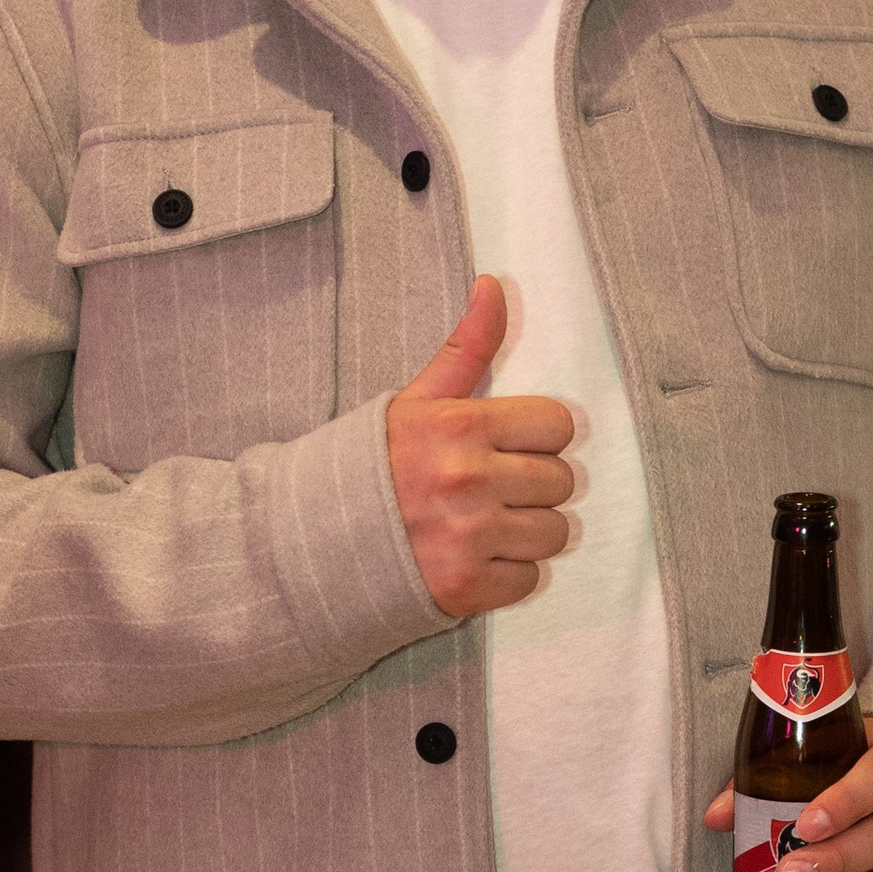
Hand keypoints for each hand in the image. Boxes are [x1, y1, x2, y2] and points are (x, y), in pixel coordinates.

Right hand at [386, 277, 576, 619]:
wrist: (311, 541)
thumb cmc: (370, 466)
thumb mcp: (414, 400)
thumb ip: (466, 347)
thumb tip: (494, 284)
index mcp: (459, 426)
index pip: (558, 425)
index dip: (535, 437)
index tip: (503, 448)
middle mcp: (468, 480)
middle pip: (561, 481)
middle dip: (530, 486)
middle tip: (487, 490)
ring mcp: (468, 536)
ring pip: (554, 532)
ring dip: (526, 532)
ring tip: (483, 526)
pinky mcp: (465, 587)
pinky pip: (530, 579)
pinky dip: (507, 574)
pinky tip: (472, 559)